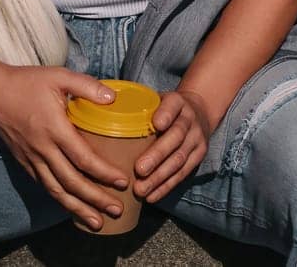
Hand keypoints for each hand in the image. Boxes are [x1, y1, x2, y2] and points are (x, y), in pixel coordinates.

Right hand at [0, 63, 132, 230]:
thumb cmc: (27, 82)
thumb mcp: (59, 76)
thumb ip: (87, 86)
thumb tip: (113, 98)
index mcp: (54, 128)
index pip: (82, 158)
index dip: (103, 173)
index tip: (122, 182)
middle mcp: (42, 148)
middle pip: (71, 182)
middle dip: (94, 199)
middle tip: (116, 210)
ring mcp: (31, 158)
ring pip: (56, 190)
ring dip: (77, 208)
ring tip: (96, 222)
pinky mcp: (24, 161)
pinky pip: (44, 185)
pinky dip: (59, 199)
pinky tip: (72, 206)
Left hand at [134, 88, 213, 203]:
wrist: (198, 112)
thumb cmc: (164, 109)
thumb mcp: (155, 100)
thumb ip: (135, 107)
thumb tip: (98, 115)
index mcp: (177, 101)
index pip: (172, 105)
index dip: (166, 114)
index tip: (156, 123)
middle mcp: (190, 119)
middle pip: (176, 136)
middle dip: (158, 154)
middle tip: (139, 170)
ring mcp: (197, 138)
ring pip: (179, 159)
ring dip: (159, 177)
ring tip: (141, 189)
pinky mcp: (199, 156)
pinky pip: (183, 174)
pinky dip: (166, 187)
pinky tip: (152, 196)